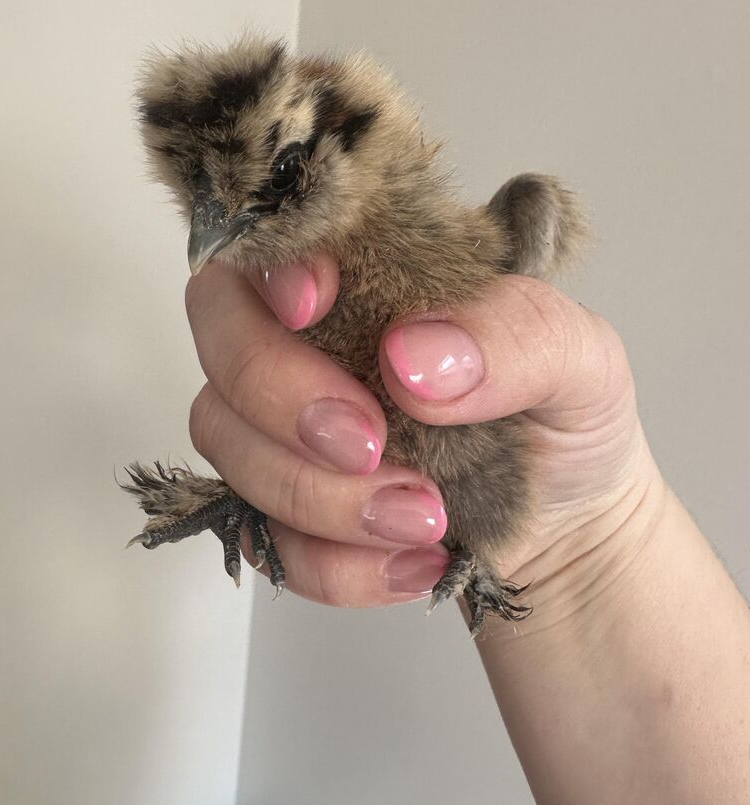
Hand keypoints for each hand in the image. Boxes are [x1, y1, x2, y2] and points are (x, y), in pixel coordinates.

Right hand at [185, 256, 658, 616]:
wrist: (569, 526)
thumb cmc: (564, 418)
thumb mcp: (580, 360)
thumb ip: (515, 335)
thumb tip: (411, 355)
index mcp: (370, 273)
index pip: (274, 241)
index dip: (270, 268)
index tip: (315, 308)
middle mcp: (309, 341)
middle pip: (224, 341)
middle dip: (282, 398)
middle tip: (371, 446)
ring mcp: (284, 428)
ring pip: (229, 444)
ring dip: (320, 496)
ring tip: (430, 517)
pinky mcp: (286, 509)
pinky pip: (264, 537)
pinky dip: (335, 564)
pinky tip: (415, 561)